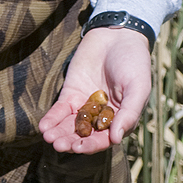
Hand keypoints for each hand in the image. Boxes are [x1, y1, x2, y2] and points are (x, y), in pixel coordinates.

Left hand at [39, 28, 151, 154]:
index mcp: (120, 118)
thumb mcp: (138, 88)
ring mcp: (85, 105)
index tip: (78, 148)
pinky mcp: (71, 92)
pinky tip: (44, 126)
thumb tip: (116, 139)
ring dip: (59, 133)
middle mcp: (102, 116)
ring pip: (70, 125)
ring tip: (49, 138)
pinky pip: (60, 109)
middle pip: (84, 135)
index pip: (104, 138)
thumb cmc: (134, 62)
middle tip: (58, 146)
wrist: (117, 35)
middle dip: (71, 141)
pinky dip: (52, 118)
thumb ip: (129, 113)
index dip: (91, 144)